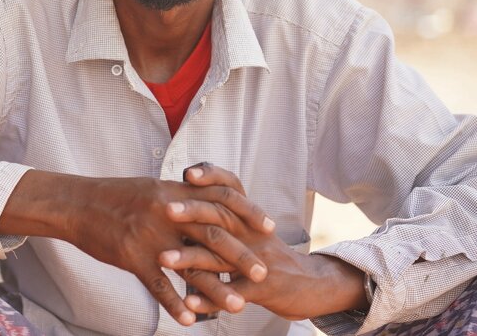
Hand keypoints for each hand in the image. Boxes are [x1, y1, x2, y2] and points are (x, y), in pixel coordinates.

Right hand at [0, 169, 275, 325]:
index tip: (268, 227)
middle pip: (213, 234)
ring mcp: (150, 237)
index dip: (247, 212)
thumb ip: (179, 198)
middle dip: (241, 256)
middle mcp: (167, 213)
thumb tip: (203, 202)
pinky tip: (189, 322)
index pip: (220, 199)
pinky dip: (174, 304)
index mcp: (174, 193)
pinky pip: (158, 285)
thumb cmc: (113, 196)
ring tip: (237, 307)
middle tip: (262, 274)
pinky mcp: (132, 257)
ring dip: (215, 289)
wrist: (76, 204)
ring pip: (191, 265)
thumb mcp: (150, 190)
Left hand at [160, 170, 366, 319]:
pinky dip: (208, 299)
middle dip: (192, 212)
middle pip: (222, 217)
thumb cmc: (270, 255)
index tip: (186, 173)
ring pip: (220, 258)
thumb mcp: (252, 230)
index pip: (231, 188)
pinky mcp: (261, 289)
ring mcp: (257, 261)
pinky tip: (187, 303)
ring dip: (189, 259)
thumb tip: (188, 197)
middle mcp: (253, 234)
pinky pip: (230, 294)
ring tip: (163, 259)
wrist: (313, 285)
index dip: (212, 177)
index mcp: (249, 218)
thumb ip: (225, 215)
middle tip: (165, 209)